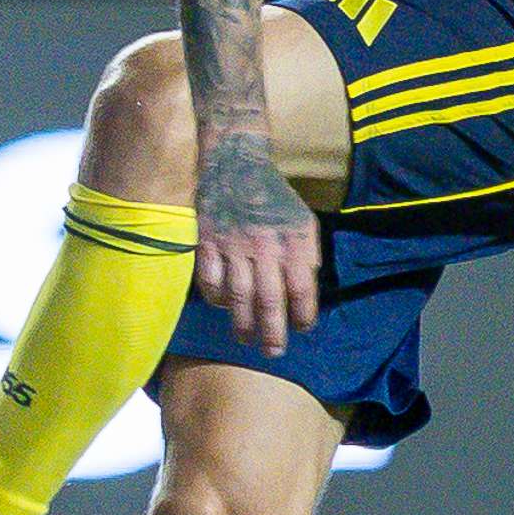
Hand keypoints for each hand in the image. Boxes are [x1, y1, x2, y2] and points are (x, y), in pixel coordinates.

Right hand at [193, 169, 324, 357]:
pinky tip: (221, 306)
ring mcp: (233, 246)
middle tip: (273, 352)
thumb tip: (305, 291)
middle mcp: (264, 247)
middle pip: (270, 300)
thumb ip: (306, 255)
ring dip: (243, 323)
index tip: (302, 328)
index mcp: (292, 241)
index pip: (302, 288)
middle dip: (272, 332)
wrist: (235, 162)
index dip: (304, 314)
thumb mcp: (302, 220)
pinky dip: (216, 298)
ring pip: (239, 296)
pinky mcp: (207, 242)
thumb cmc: (273, 196)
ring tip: (246, 339)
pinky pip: (210, 280)